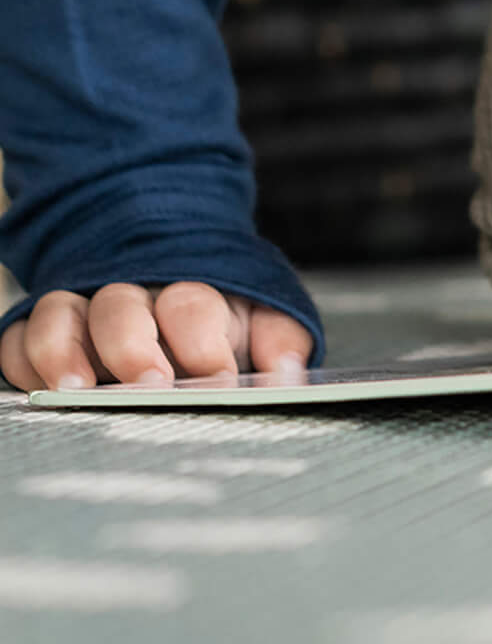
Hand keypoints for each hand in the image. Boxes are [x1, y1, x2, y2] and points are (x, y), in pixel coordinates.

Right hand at [0, 283, 312, 391]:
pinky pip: (18, 336)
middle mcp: (133, 295)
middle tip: (149, 384)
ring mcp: (82, 310)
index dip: (202, 340)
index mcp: (191, 291)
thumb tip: (291, 373)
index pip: (192, 304)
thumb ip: (281, 341)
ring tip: (75, 391)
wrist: (165, 274)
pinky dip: (22, 358)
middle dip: (134, 345)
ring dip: (65, 349)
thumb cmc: (218, 319)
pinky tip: (36, 387)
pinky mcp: (39, 331)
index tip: (216, 377)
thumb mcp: (260, 322)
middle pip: (123, 307)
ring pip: (62, 314)